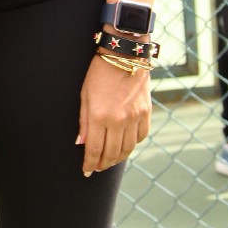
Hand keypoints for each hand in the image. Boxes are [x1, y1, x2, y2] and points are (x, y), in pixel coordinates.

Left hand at [76, 53, 150, 176]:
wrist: (125, 55)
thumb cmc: (99, 73)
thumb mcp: (85, 95)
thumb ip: (84, 122)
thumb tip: (82, 144)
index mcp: (99, 116)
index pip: (94, 150)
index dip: (90, 164)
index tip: (86, 171)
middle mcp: (118, 120)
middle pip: (111, 153)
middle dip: (103, 164)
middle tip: (97, 168)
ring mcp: (134, 117)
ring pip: (127, 149)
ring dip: (117, 158)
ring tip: (109, 161)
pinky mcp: (146, 113)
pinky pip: (140, 137)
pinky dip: (132, 144)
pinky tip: (125, 145)